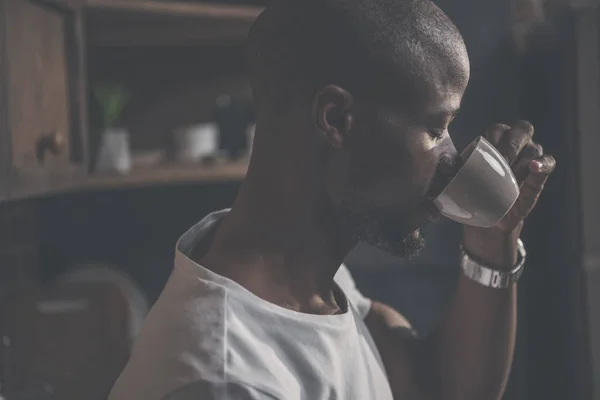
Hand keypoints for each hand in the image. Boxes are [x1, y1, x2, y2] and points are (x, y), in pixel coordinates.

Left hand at [462, 121, 555, 267]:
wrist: (486, 218)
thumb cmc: (471, 194)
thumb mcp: (459, 181)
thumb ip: (454, 170)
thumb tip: (445, 163)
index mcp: (493, 144)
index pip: (497, 129)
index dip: (494, 137)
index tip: (486, 154)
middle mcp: (514, 147)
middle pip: (521, 130)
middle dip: (513, 143)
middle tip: (504, 160)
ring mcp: (528, 160)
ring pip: (533, 148)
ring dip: (524, 158)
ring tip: (513, 173)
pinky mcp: (538, 176)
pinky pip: (549, 162)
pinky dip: (544, 163)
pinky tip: (534, 167)